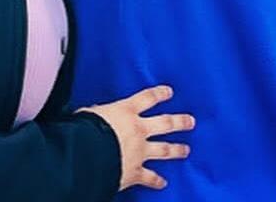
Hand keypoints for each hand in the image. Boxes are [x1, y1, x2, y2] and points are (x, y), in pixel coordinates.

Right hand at [79, 84, 193, 191]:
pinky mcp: (135, 172)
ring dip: (176, 150)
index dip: (159, 94)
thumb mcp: (89, 113)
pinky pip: (149, 177)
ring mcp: (139, 151)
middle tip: (190, 121)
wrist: (89, 156)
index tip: (169, 92)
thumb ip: (97, 113)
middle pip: (164, 123)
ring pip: (163, 149)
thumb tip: (90, 115)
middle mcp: (137, 129)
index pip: (147, 98)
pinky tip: (163, 183)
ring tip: (185, 150)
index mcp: (126, 111)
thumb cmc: (85, 130)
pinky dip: (156, 181)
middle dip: (179, 122)